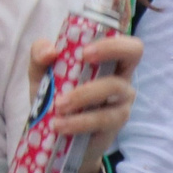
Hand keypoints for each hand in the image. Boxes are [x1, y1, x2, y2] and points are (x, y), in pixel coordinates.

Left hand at [26, 31, 141, 172]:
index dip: (112, 40)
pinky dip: (79, 121)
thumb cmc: (54, 94)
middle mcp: (120, 76)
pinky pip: (103, 119)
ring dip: (83, 95)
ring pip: (113, 88)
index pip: (125, 42)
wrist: (55, 132)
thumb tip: (50, 51)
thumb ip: (39, 55)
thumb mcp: (41, 73)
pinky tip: (60, 124)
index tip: (85, 49)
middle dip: (108, 51)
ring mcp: (122, 101)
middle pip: (133, 54)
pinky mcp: (115, 124)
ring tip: (58, 106)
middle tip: (82, 59)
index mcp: (107, 60)